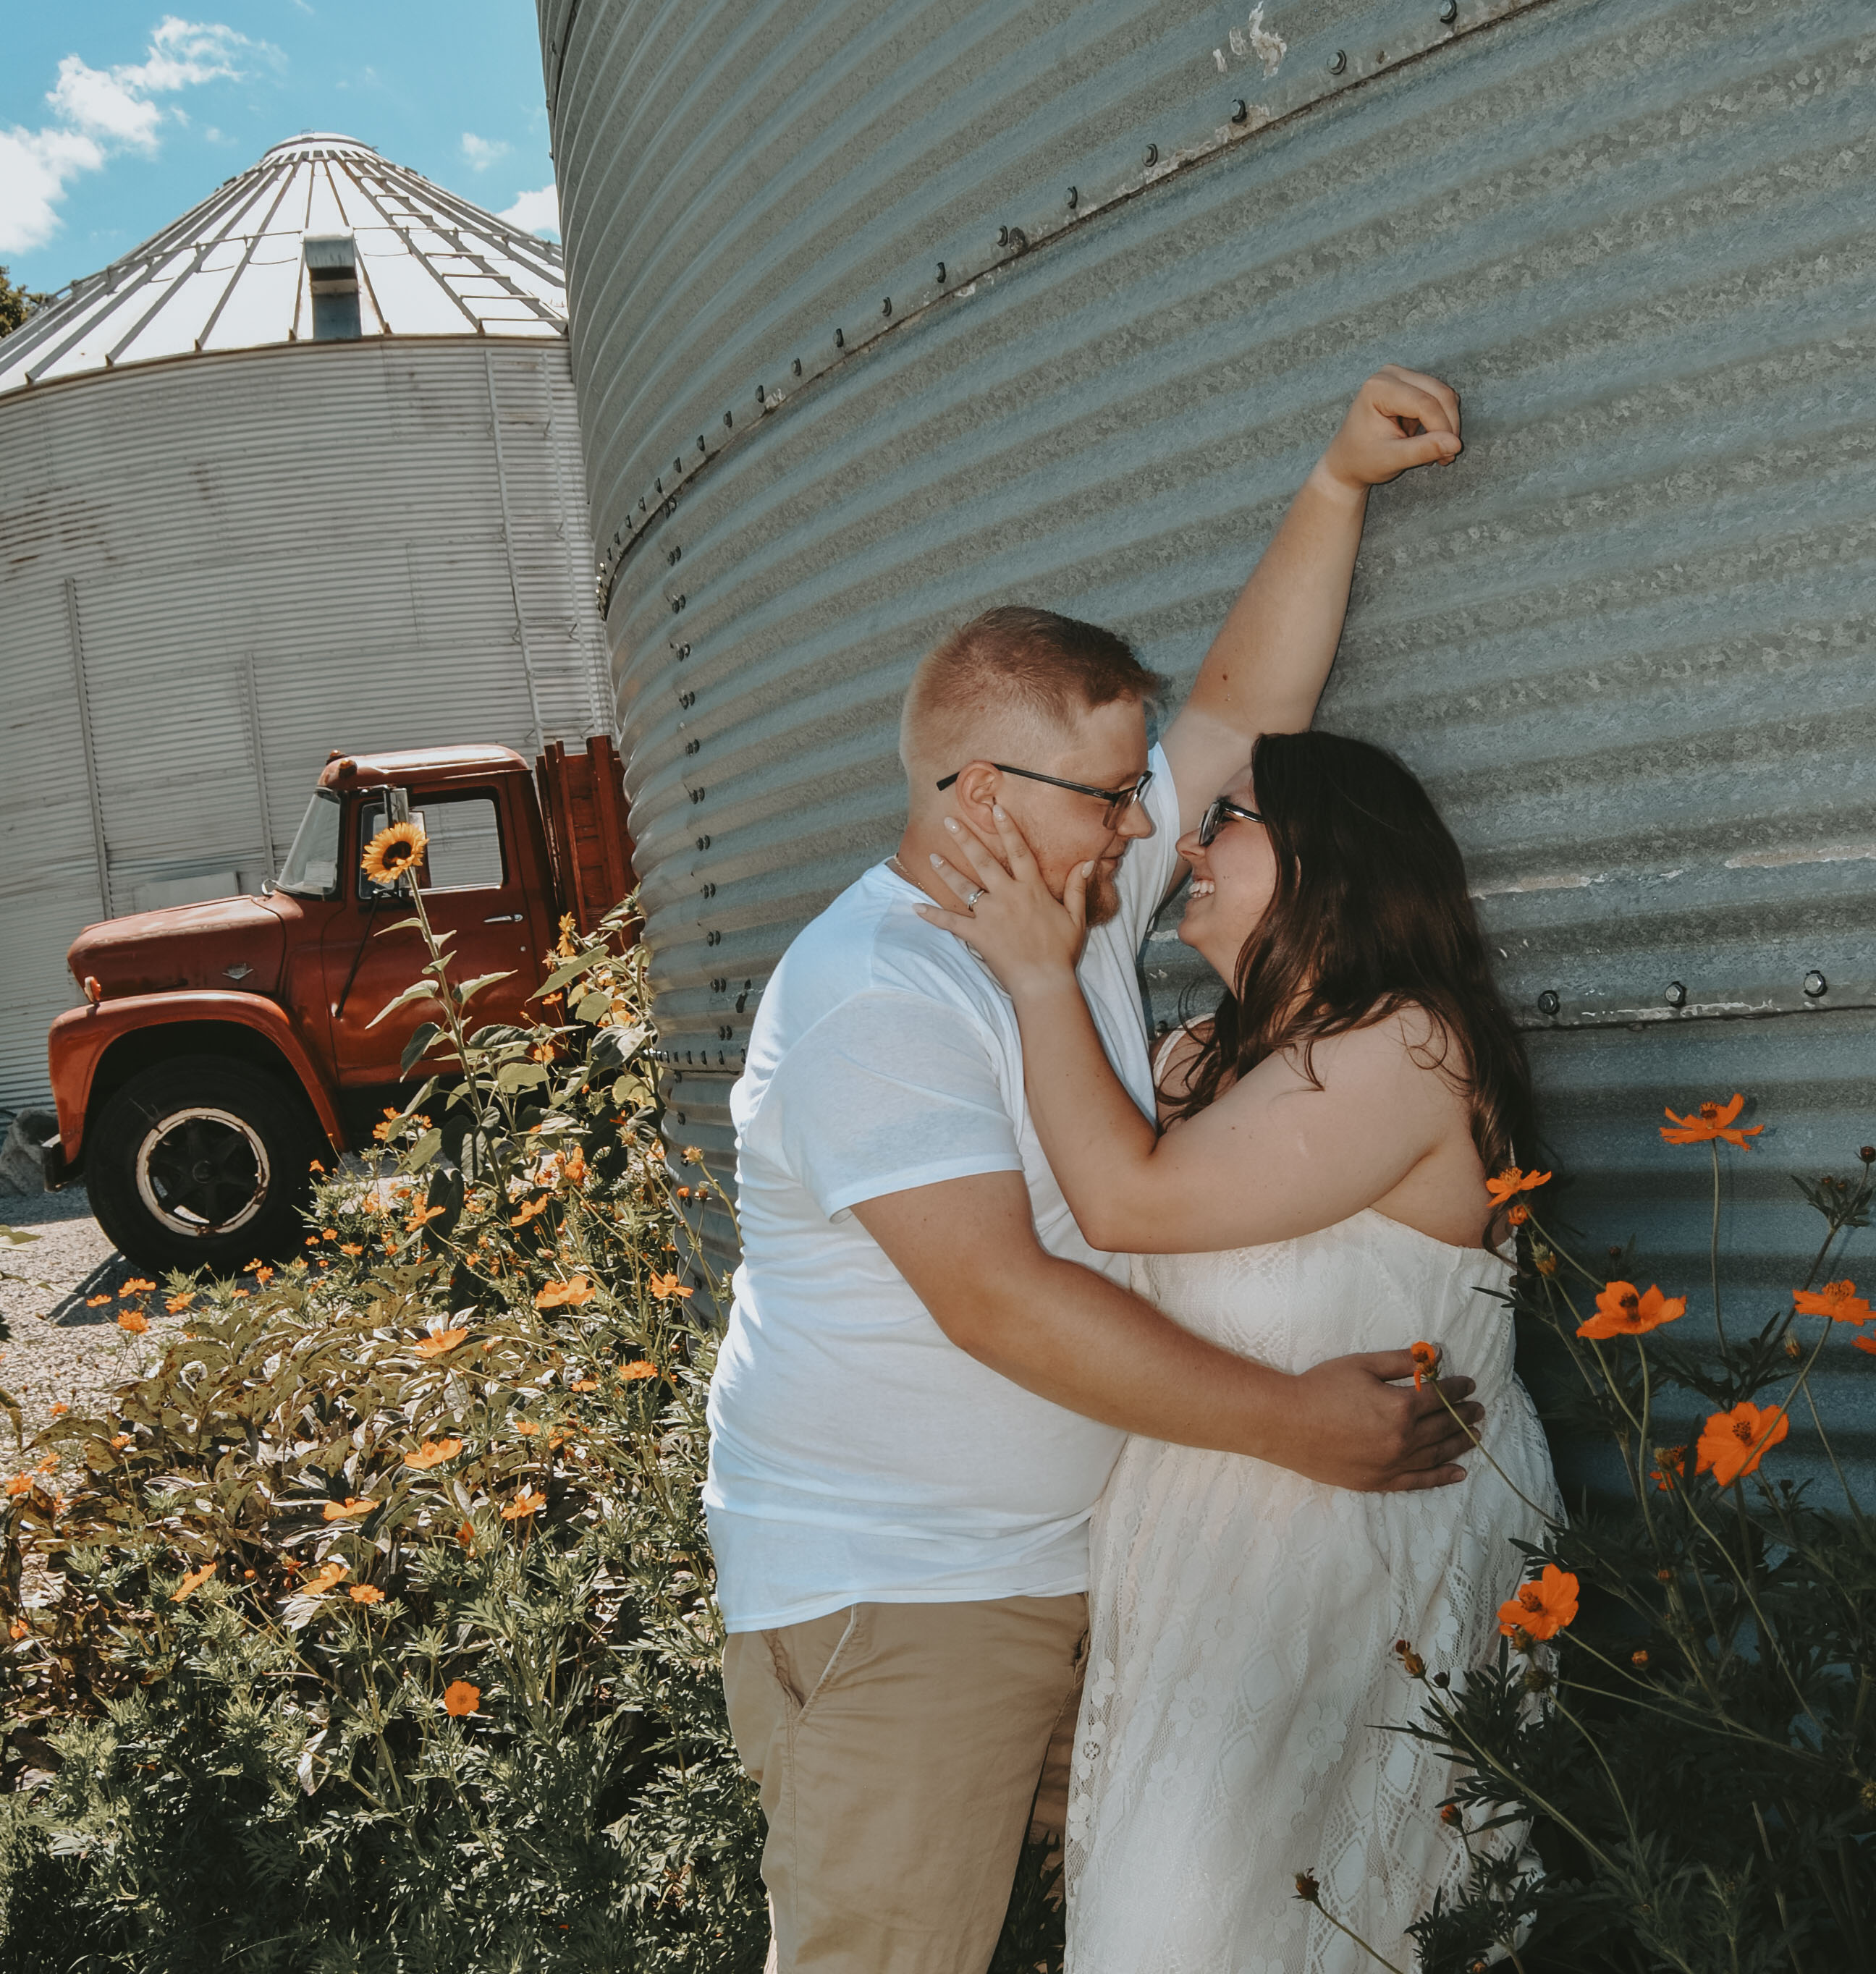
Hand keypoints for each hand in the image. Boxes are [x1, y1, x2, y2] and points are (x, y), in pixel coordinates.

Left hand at [915, 805, 1088, 996]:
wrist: (1044, 981)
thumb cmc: (1062, 951)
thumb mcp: (1076, 917)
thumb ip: (1078, 888)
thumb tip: (1088, 862)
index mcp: (1032, 889)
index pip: (1019, 851)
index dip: (1008, 828)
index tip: (996, 808)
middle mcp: (1008, 895)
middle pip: (983, 861)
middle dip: (965, 839)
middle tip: (948, 821)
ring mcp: (990, 915)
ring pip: (963, 887)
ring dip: (946, 870)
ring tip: (932, 856)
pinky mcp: (977, 934)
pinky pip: (950, 922)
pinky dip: (932, 916)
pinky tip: (916, 907)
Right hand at [1262, 1350, 1483, 1491]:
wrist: (1286, 1424)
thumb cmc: (1320, 1388)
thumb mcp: (1361, 1364)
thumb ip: (1400, 1361)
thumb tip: (1435, 1356)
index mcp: (1401, 1408)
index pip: (1440, 1397)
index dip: (1457, 1389)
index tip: (1469, 1384)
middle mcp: (1403, 1440)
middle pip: (1443, 1426)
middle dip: (1464, 1416)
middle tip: (1479, 1409)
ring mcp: (1392, 1464)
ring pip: (1437, 1454)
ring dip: (1460, 1443)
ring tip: (1476, 1435)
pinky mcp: (1379, 1481)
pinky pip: (1419, 1481)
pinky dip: (1441, 1477)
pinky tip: (1457, 1472)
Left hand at [1318, 364, 1462, 492]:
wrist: (1347, 461)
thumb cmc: (1362, 461)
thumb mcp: (1392, 459)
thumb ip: (1423, 450)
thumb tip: (1456, 444)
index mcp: (1378, 388)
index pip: (1425, 403)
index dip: (1442, 429)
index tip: (1447, 456)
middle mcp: (1390, 374)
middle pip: (1439, 394)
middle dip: (1448, 426)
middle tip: (1446, 457)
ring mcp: (1400, 375)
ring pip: (1443, 395)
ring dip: (1445, 425)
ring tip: (1434, 452)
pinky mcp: (1409, 383)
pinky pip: (1438, 398)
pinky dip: (1439, 420)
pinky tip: (1426, 440)